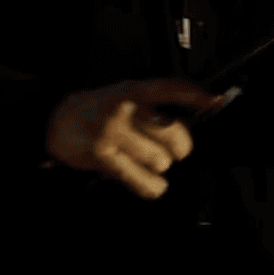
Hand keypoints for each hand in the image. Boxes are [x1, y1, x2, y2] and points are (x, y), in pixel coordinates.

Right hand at [45, 78, 222, 199]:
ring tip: (149, 163)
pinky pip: (140, 179)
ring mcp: (113, 131)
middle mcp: (126, 108)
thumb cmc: (99, 110)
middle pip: (174, 132)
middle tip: (175, 151)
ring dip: (160, 166)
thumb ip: (155, 105)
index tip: (215, 101)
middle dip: (180, 148)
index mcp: (134, 90)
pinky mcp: (102, 154)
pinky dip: (151, 186)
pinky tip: (153, 185)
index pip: (171, 87)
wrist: (58, 120)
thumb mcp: (126, 96)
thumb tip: (191, 119)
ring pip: (160, 159)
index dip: (196, 95)